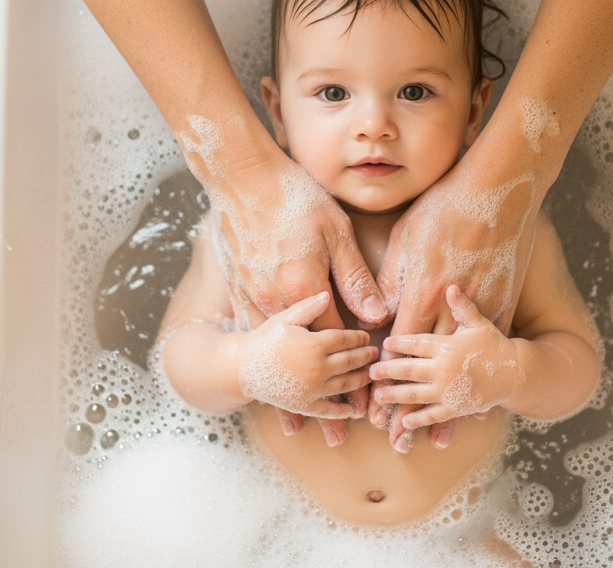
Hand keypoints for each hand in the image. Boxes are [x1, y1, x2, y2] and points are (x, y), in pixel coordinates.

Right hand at [181, 123, 387, 436]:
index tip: (369, 403)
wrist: (242, 179)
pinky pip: (252, 336)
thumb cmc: (296, 199)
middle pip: (306, 358)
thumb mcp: (335, 231)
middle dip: (325, 397)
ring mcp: (252, 297)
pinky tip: (268, 384)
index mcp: (306, 286)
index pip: (337, 340)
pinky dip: (264, 364)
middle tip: (342, 433)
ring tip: (301, 428)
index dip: (355, 373)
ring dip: (290, 392)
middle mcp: (277, 300)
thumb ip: (354, 276)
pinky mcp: (237, 289)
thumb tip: (376, 316)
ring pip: (277, 356)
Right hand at [237, 292, 376, 432]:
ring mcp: (311, 390)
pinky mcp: (303, 406)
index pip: (345, 340)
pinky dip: (342, 411)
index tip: (366, 337)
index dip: (358, 338)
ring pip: (344, 385)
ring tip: (368, 375)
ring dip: (360, 380)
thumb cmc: (265, 338)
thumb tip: (327, 295)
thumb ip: (308, 307)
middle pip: (349, 362)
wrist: (242, 367)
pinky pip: (328, 410)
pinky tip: (352, 410)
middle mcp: (317, 368)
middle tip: (374, 354)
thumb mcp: (286, 318)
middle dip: (364, 357)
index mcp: (315, 344)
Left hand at [369, 287, 517, 448]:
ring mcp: (448, 390)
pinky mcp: (455, 408)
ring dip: (395, 396)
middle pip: (409, 370)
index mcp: (447, 346)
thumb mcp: (478, 322)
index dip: (399, 344)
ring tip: (379, 397)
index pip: (416, 344)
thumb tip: (451, 286)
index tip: (384, 344)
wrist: (514, 373)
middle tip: (370, 372)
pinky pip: (432, 415)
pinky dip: (418, 420)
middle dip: (388, 371)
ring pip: (415, 394)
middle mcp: (444, 369)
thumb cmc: (494, 344)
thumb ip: (462, 306)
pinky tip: (404, 423)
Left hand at [375, 137, 541, 447]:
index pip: (396, 348)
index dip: (382, 382)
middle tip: (391, 436)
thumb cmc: (444, 207)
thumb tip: (376, 314)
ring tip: (431, 438)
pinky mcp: (503, 300)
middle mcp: (448, 304)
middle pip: (425, 366)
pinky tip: (475, 407)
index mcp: (420, 288)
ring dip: (443, 405)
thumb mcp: (405, 238)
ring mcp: (480, 304)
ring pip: (457, 366)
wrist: (498, 188)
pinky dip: (479, 379)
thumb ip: (390, 279)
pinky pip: (487, 350)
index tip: (370, 409)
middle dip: (407, 403)